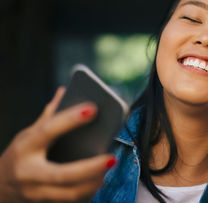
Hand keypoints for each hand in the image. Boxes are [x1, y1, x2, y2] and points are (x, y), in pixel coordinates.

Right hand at [0, 87, 115, 202]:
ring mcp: (35, 192)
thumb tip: (65, 90)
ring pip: (68, 194)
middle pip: (61, 174)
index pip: (48, 130)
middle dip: (89, 168)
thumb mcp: (29, 134)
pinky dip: (87, 194)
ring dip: (93, 184)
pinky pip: (70, 202)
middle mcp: (28, 172)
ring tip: (109, 169)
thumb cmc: (20, 154)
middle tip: (112, 158)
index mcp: (26, 147)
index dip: (70, 119)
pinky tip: (99, 182)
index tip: (93, 109)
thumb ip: (49, 116)